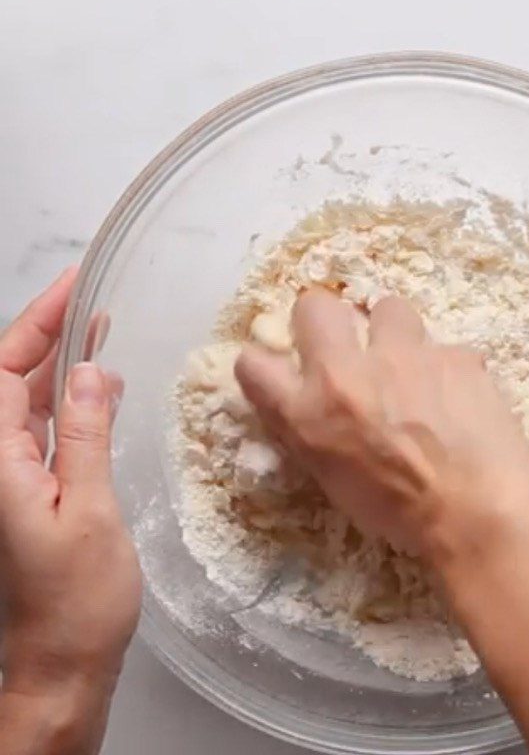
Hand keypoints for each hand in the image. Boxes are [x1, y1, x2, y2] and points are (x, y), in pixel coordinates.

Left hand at [0, 269, 140, 754]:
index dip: (35, 323)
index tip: (72, 287)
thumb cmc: (76, 599)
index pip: (3, 372)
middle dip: (48, 333)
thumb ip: (87, 437)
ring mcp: (14, 477)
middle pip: (10, 379)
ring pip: (29, 401)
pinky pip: (47, 428)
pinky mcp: (35, 490)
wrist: (62, 661)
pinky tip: (99, 386)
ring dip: (61, 363)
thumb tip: (93, 372)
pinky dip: (71, 399)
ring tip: (98, 328)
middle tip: (91, 298)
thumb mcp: (89, 511)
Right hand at [235, 288, 528, 565]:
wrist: (479, 514)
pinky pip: (442, 347)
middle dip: (324, 320)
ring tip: (412, 368)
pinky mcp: (454, 353)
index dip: (265, 364)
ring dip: (393, 333)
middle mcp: (348, 372)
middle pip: (314, 305)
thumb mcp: (335, 480)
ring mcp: (404, 355)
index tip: (283, 370)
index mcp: (309, 413)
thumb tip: (306, 405)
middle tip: (347, 348)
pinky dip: (445, 368)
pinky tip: (459, 399)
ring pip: (388, 308)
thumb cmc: (402, 513)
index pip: (253, 363)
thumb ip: (313, 432)